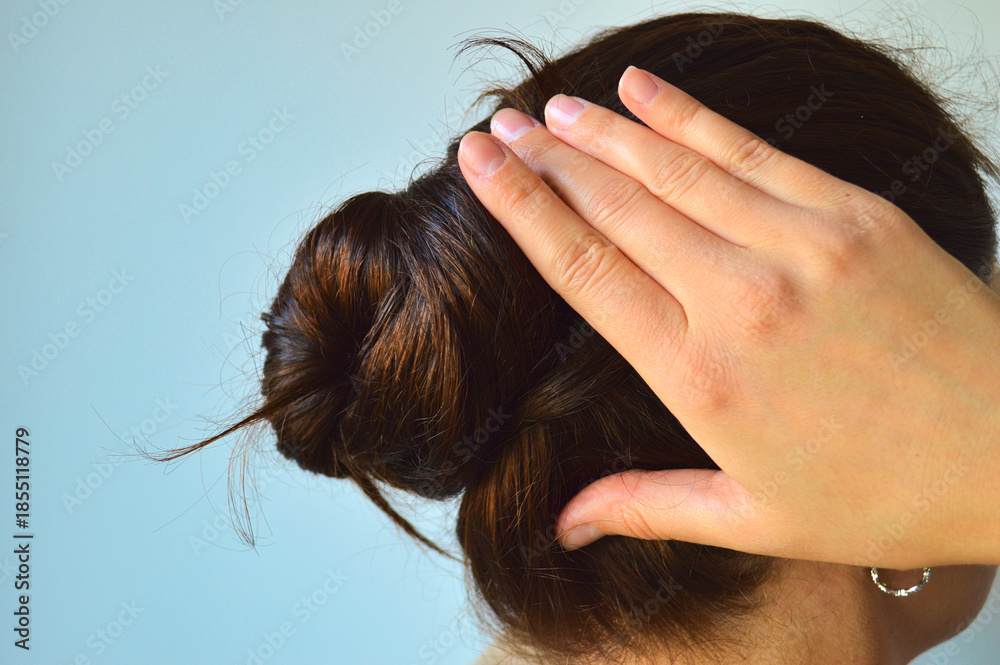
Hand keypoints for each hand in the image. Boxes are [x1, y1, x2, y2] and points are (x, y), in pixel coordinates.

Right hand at [455, 65, 999, 567]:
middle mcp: (740, 298)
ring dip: (604, 131)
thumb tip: (562, 526)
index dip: (521, 209)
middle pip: (616, 207)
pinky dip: (688, 116)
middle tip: (498, 126)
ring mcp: (800, 245)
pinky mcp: (853, 214)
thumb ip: (646, 506)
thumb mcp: (754, 518)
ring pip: (674, 168)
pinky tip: (644, 89)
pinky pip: (750, 150)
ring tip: (552, 107)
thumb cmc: (888, 494)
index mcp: (701, 375)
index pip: (584, 271)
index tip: (480, 167)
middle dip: (546, 160)